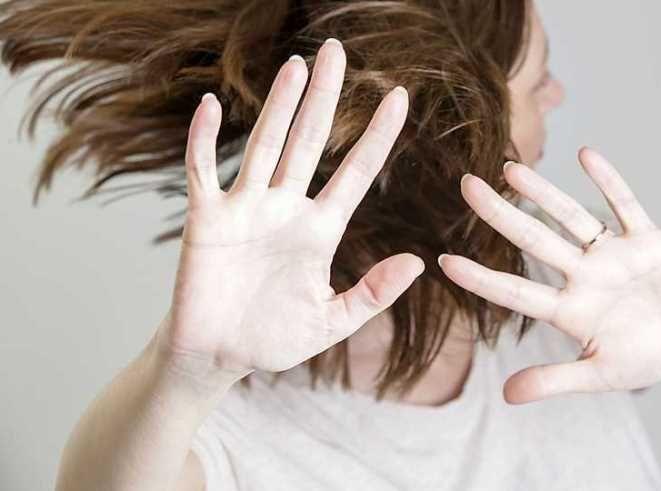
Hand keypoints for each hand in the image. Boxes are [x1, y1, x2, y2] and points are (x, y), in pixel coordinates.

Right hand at [160, 39, 422, 377]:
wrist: (218, 357)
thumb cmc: (274, 340)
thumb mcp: (333, 321)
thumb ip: (373, 293)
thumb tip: (418, 262)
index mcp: (319, 231)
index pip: (354, 172)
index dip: (377, 135)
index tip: (399, 97)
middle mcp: (285, 209)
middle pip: (309, 141)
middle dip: (325, 98)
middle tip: (337, 52)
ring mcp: (245, 209)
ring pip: (264, 146)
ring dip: (278, 106)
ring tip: (296, 65)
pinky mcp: (206, 219)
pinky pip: (203, 170)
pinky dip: (203, 139)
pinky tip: (212, 104)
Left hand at [438, 147, 660, 403]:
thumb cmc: (646, 355)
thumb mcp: (605, 375)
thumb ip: (557, 380)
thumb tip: (506, 397)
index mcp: (570, 311)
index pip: (517, 292)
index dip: (481, 279)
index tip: (443, 262)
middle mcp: (583, 276)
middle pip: (534, 240)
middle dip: (501, 214)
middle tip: (466, 185)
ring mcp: (612, 254)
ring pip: (571, 217)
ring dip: (543, 192)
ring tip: (510, 168)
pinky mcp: (645, 238)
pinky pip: (626, 204)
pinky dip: (609, 181)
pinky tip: (586, 154)